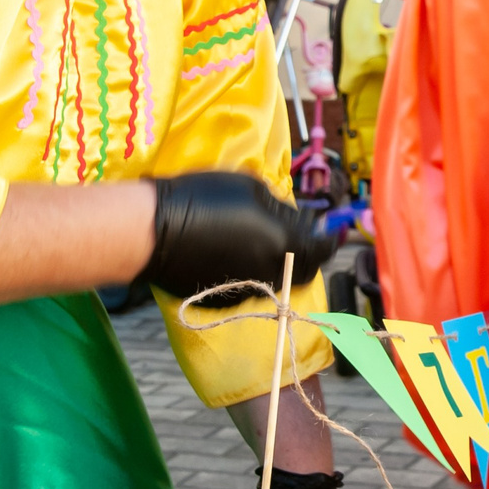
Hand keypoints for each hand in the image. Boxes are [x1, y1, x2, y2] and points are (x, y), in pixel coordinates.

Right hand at [139, 171, 337, 305]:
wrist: (154, 231)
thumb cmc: (204, 199)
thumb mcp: (251, 188)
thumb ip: (283, 208)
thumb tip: (299, 219)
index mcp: (284, 245)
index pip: (324, 249)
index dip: (332, 238)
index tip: (334, 229)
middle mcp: (272, 273)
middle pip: (304, 270)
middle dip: (308, 253)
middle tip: (298, 234)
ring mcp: (248, 290)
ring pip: (277, 279)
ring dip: (279, 262)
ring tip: (261, 240)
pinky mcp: (226, 300)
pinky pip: (250, 286)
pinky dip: (251, 271)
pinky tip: (232, 253)